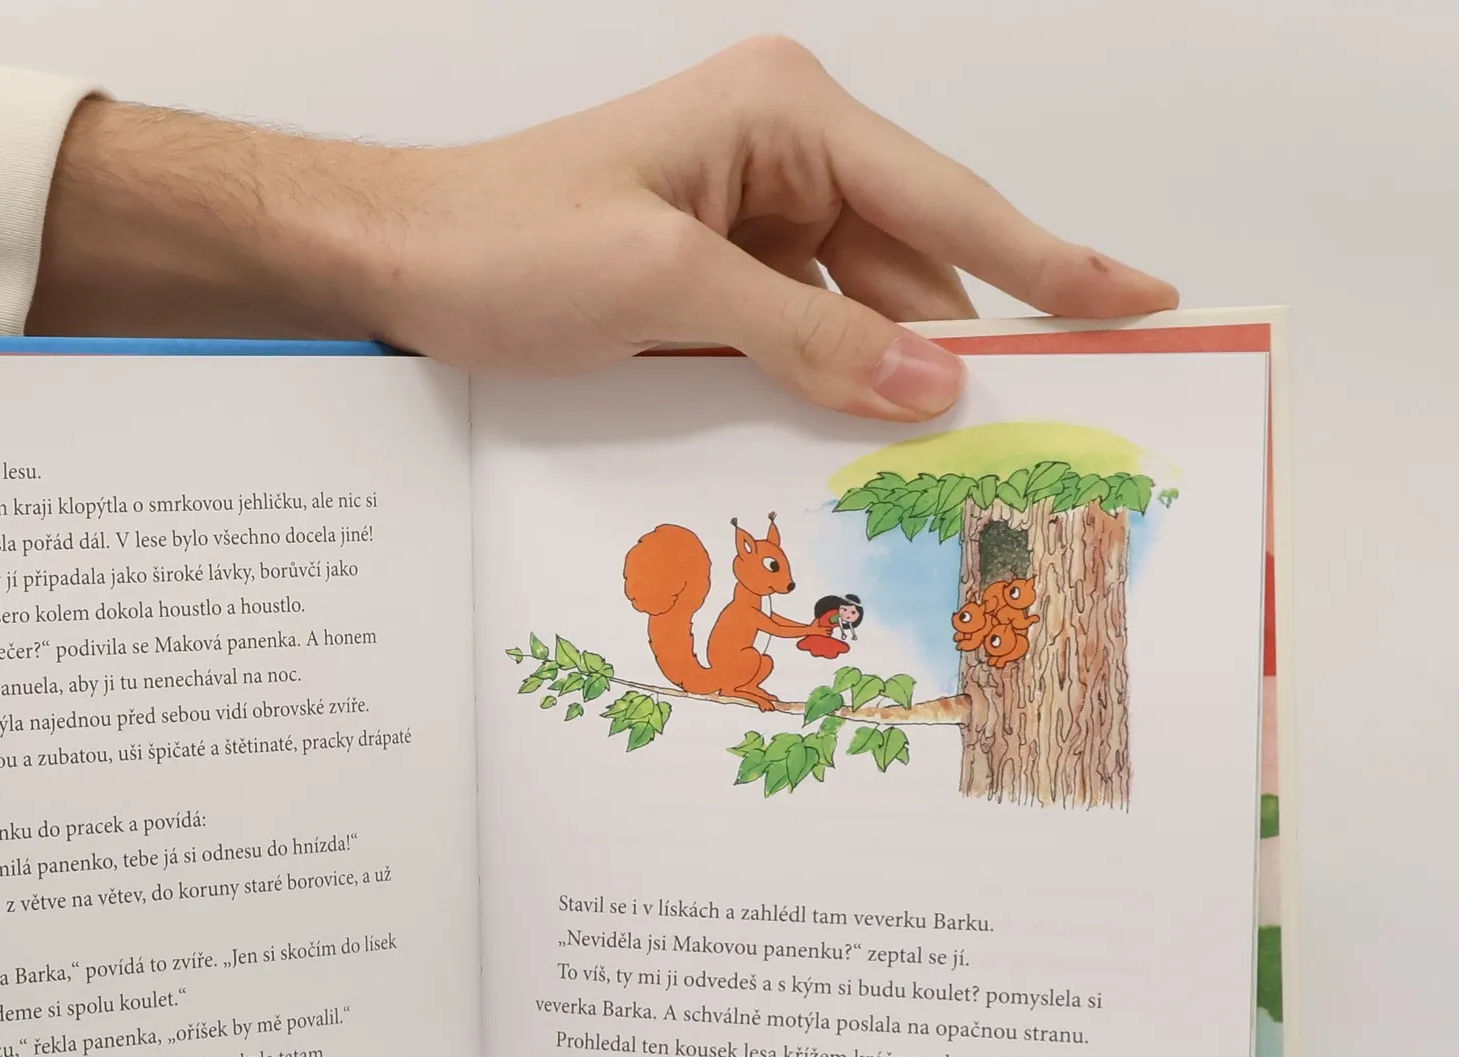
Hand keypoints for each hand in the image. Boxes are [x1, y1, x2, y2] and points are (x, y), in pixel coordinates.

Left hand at [29, 37, 1175, 420]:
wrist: (390, 265)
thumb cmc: (504, 245)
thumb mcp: (667, 291)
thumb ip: (811, 338)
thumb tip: (936, 383)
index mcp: (782, 117)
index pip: (948, 200)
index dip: (1050, 261)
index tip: (1143, 301)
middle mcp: (778, 155)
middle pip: (915, 259)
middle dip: (968, 341)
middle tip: (1048, 428)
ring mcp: (744, 218)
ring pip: (860, 310)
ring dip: (891, 380)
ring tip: (954, 461)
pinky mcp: (709, 278)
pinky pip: (800, 335)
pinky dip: (826, 387)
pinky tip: (853, 447)